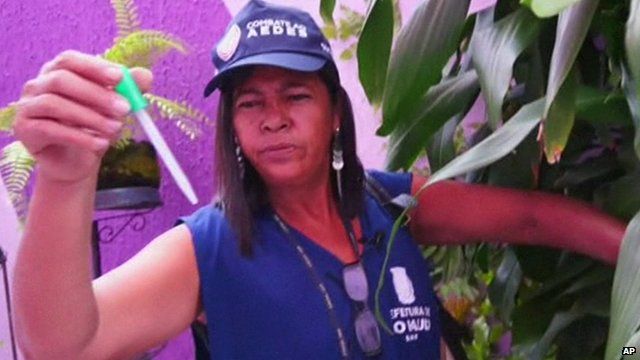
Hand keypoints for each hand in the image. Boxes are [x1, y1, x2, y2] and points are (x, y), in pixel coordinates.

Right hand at [13, 50, 152, 183]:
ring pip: (55, 104)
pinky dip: (80, 137)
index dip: (95, 67)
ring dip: (91, 117)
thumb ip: (129, 90)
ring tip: (116, 129)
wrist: (75, 161)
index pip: (71, 60)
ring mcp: (28, 106)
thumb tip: (145, 76)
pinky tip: (101, 145)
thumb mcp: (114, 107)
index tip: (120, 78)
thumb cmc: (93, 127)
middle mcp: (38, 84)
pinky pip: (51, 130)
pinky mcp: (25, 130)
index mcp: (58, 71)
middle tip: (125, 108)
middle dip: (97, 94)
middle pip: (62, 80)